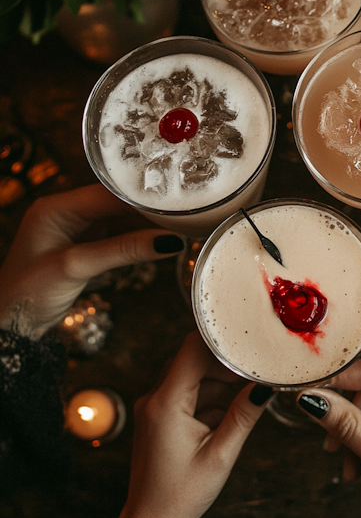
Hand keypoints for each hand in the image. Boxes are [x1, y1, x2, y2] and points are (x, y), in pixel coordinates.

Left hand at [0, 184, 184, 338]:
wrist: (9, 325)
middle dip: (149, 209)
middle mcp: (67, 212)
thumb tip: (168, 241)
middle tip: (185, 214)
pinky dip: (138, 240)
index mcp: (57, 206)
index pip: (109, 193)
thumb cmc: (26, 293)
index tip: (176, 201)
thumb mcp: (76, 267)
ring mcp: (77, 229)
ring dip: (147, 225)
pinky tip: (160, 242)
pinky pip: (118, 236)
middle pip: (118, 202)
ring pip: (121, 219)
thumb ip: (123, 251)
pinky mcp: (85, 246)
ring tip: (180, 227)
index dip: (143, 197)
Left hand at [121, 331, 271, 517]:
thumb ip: (243, 415)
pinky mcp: (160, 417)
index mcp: (165, 403)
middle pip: (193, 360)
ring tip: (249, 395)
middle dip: (226, 365)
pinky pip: (188, 395)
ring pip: (193, 377)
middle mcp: (154, 399)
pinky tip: (231, 412)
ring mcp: (155, 407)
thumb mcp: (220, 454)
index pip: (192, 349)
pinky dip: (210, 399)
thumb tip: (265, 387)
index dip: (222, 342)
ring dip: (221, 383)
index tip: (249, 344)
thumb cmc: (182, 494)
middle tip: (257, 371)